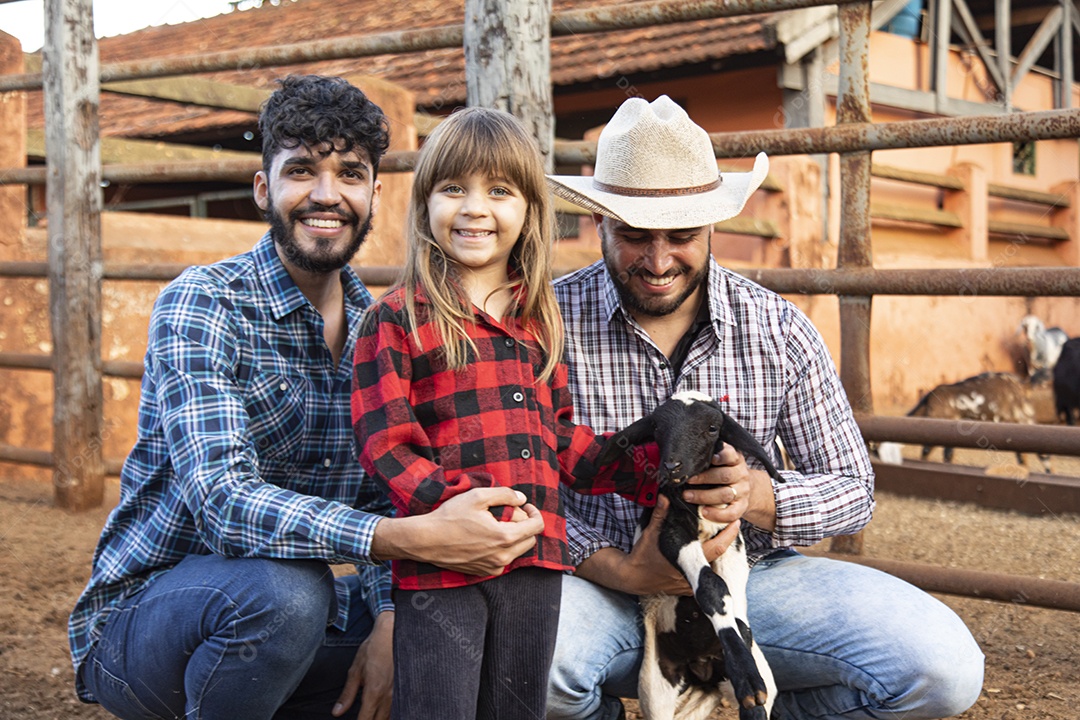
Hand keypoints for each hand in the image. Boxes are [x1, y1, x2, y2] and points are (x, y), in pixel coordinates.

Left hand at [333, 610, 392, 718]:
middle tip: (364, 717)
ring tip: (373, 715)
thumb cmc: (374, 648)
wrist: (393, 633)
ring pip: (391, 716)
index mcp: (374, 692)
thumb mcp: (355, 671)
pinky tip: (387, 711)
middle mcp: (388, 696)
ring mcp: (399, 692)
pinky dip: (392, 712)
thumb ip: (347, 694)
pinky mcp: (405, 687)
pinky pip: (399, 706)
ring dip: (381, 718)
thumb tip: (337, 712)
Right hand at [371, 487, 544, 575]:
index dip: (535, 512)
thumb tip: (521, 499)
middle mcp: (503, 556)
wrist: (426, 541)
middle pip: (530, 540)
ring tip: (496, 524)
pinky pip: (504, 560)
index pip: (537, 526)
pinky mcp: (485, 572)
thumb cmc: (450, 517)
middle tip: (509, 513)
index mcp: (505, 537)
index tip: (524, 505)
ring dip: (514, 537)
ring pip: (518, 551)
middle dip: (525, 525)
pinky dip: (502, 548)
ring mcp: (494, 567)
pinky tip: (487, 537)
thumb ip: (505, 494)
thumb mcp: (477, 496)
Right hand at [577, 496, 741, 596]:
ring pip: (712, 567)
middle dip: (727, 540)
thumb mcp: (650, 534)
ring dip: (718, 552)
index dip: (728, 535)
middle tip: (734, 524)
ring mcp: (690, 583)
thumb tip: (665, 496)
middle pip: (719, 556)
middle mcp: (691, 573)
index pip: (716, 547)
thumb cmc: (642, 555)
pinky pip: (702, 575)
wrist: (632, 577)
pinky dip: (707, 564)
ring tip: (723, 536)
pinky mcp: (686, 588)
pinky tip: (708, 552)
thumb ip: (660, 515)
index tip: (736, 522)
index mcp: (687, 558)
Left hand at [683, 444, 776, 531]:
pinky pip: (731, 513)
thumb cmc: (725, 472)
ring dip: (704, 496)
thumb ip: (710, 455)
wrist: (747, 488)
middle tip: (687, 480)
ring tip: (688, 496)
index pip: (730, 455)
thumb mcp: (722, 460)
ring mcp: (742, 492)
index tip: (710, 458)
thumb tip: (686, 455)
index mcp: (735, 460)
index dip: (721, 456)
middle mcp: (741, 475)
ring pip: (725, 494)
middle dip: (704, 478)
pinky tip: (704, 512)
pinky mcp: (742, 507)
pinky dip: (717, 515)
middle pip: (724, 476)